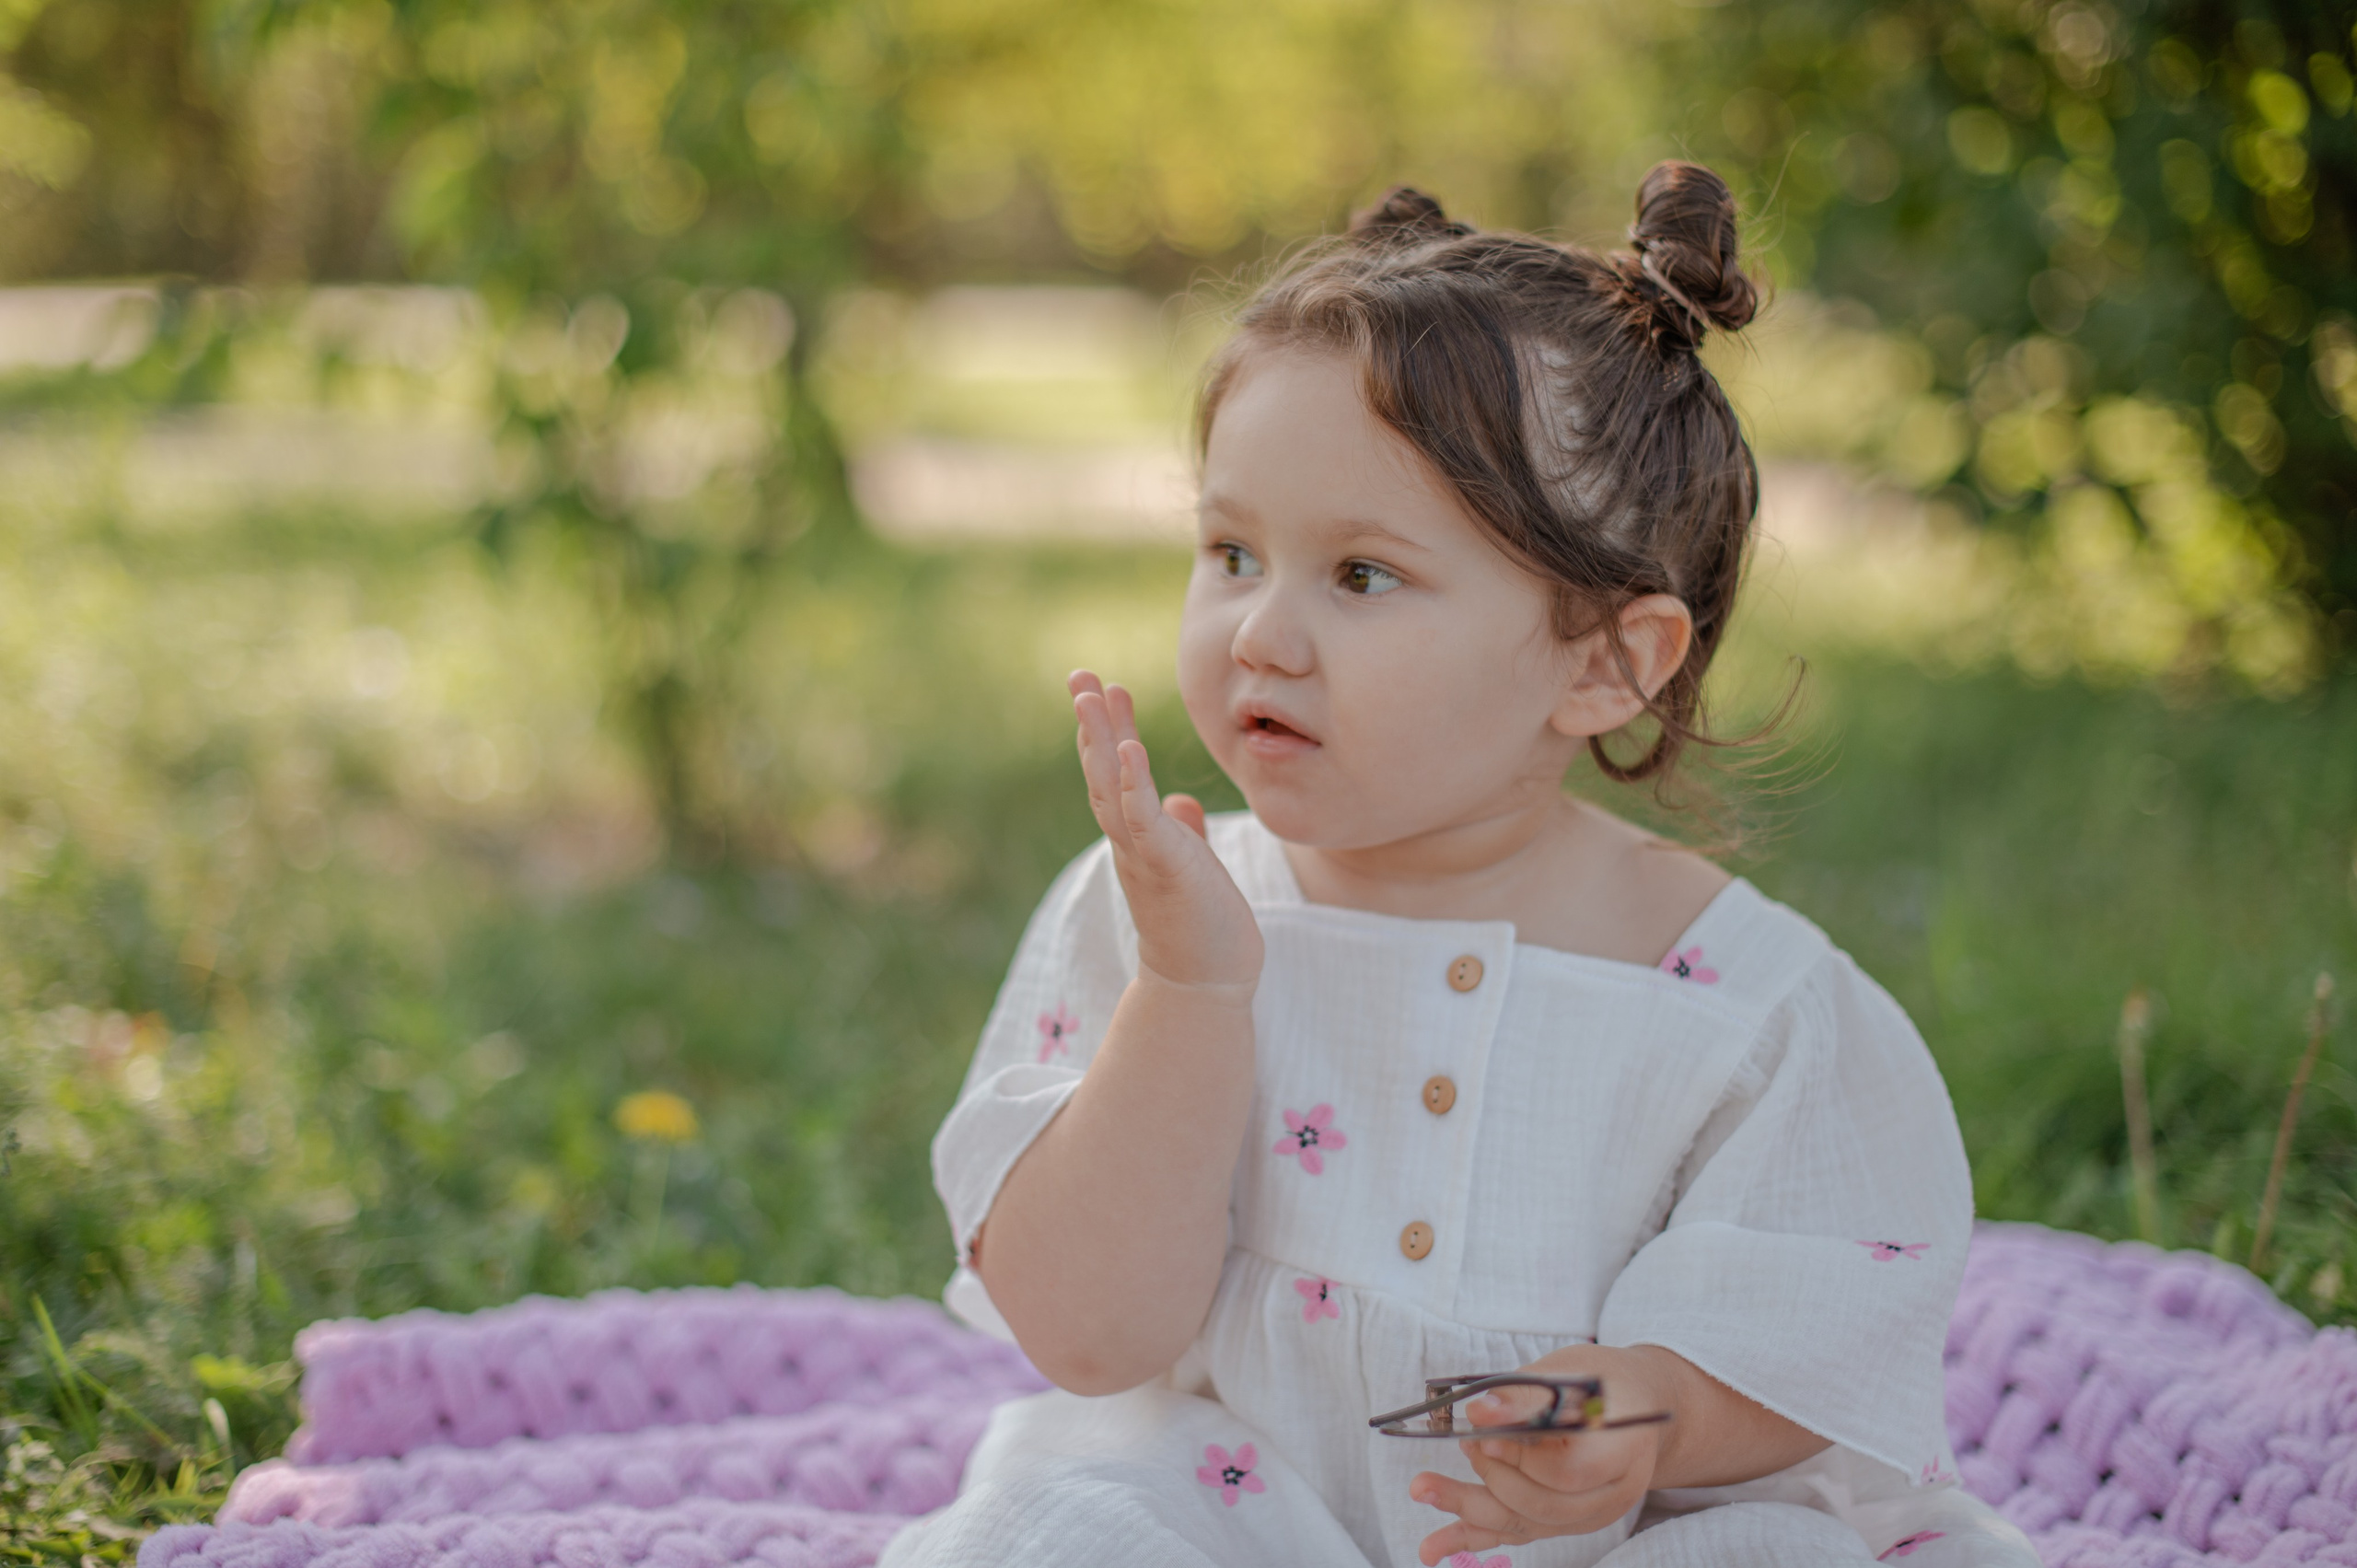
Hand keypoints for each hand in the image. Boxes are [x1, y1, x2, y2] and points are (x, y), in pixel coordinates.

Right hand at [1069, 671, 1263, 994]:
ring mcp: (1141, 854)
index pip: (1114, 775)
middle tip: (1079, 676)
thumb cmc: (1205, 930)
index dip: (1107, 732)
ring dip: (1101, 739)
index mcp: (1137, 838)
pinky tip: (1130, 748)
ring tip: (1094, 693)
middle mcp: (1129, 842)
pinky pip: (1141, 819)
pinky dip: (1133, 783)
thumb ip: (1184, 835)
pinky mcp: (1164, 868)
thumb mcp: (1195, 869)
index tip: (1103, 688)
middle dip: (1091, 723)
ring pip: (1110, 787)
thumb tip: (1182, 805)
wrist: (1207, 987)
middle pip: (1099, 771)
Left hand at [1409, 1346, 1673, 1564]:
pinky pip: (1514, 1533)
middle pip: (1543, 1503)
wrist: (1634, 1407)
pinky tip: (1432, 1548)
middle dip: (1492, 1474)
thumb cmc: (1601, 1381)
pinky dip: (1470, 1538)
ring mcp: (1588, 1515)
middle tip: (1466, 1442)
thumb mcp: (1569, 1371)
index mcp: (1623, 1447)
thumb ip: (1527, 1395)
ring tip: (1422, 1488)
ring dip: (1466, 1505)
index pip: (1570, 1470)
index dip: (1522, 1457)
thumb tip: (1479, 1412)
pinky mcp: (1562, 1523)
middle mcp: (1612, 1493)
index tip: (1481, 1434)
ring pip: (1523, 1522)